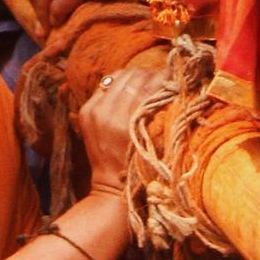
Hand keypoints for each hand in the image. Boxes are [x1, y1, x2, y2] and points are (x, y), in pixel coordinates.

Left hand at [79, 64, 160, 190]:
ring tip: (146, 78)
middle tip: (161, 75)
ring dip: (135, 75)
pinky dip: (118, 83)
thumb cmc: (139, 167)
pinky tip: (127, 85)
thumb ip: (159, 113)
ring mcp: (94, 110)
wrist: (110, 186)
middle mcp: (108, 113)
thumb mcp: (155, 142)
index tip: (173, 74)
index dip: (162, 77)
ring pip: (118, 77)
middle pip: (133, 78)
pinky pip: (105, 85)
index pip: (148, 87)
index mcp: (128, 123)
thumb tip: (171, 85)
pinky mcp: (86, 111)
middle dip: (150, 74)